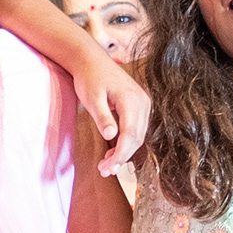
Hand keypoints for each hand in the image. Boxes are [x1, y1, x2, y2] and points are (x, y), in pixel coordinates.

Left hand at [76, 55, 152, 172]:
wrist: (92, 61)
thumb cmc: (90, 78)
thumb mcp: (92, 98)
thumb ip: (102, 117)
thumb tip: (111, 135)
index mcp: (131, 99)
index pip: (130, 134)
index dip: (121, 154)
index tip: (108, 167)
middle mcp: (142, 102)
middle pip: (137, 138)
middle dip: (122, 157)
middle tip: (104, 170)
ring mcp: (143, 104)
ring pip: (138, 135)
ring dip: (124, 152)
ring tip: (106, 165)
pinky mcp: (139, 106)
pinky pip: (136, 129)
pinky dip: (125, 142)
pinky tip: (112, 152)